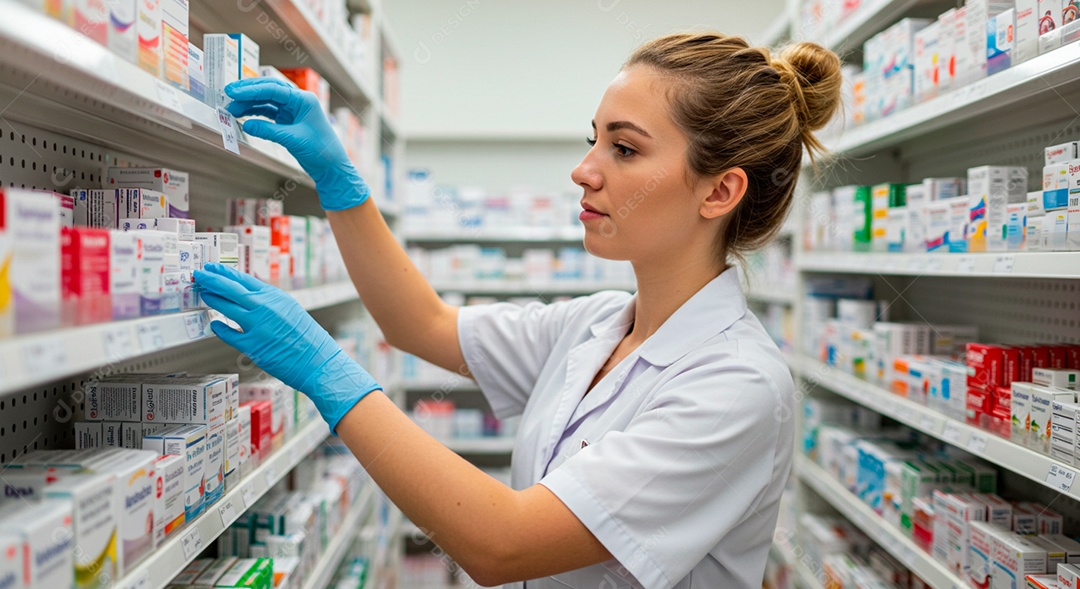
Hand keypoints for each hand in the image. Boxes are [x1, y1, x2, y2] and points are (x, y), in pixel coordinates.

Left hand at [194, 263, 380, 431]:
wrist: (318, 361)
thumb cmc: (307, 337)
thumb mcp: (290, 309)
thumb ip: (269, 301)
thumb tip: (247, 295)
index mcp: (275, 296)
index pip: (243, 279)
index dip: (224, 272)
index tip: (211, 268)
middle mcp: (265, 307)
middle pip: (230, 288)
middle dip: (211, 280)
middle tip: (199, 275)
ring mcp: (257, 326)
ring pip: (226, 307)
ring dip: (212, 299)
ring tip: (203, 294)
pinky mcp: (252, 346)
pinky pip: (229, 334)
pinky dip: (219, 328)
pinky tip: (215, 324)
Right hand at [224, 78, 369, 210]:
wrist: (332, 167)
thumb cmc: (320, 151)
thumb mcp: (293, 140)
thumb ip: (268, 131)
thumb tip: (246, 125)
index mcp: (304, 100)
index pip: (273, 89)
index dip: (251, 90)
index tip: (233, 92)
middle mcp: (298, 101)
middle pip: (269, 90)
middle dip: (248, 92)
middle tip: (228, 94)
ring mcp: (293, 110)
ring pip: (267, 101)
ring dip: (250, 104)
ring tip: (232, 109)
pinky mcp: (289, 121)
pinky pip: (269, 113)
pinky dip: (256, 114)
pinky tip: (243, 117)